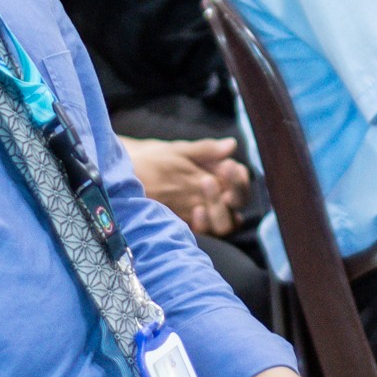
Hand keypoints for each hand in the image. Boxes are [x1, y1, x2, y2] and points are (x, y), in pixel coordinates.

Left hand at [125, 138, 249, 235]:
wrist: (135, 175)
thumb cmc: (161, 159)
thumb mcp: (181, 151)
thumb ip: (206, 149)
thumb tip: (231, 145)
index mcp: (221, 178)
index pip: (242, 182)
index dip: (239, 177)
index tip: (228, 166)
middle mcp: (219, 198)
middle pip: (238, 202)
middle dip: (234, 190)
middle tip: (214, 177)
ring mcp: (207, 214)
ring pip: (228, 222)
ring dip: (221, 208)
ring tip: (205, 187)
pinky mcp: (193, 226)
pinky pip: (207, 231)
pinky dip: (205, 223)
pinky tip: (196, 210)